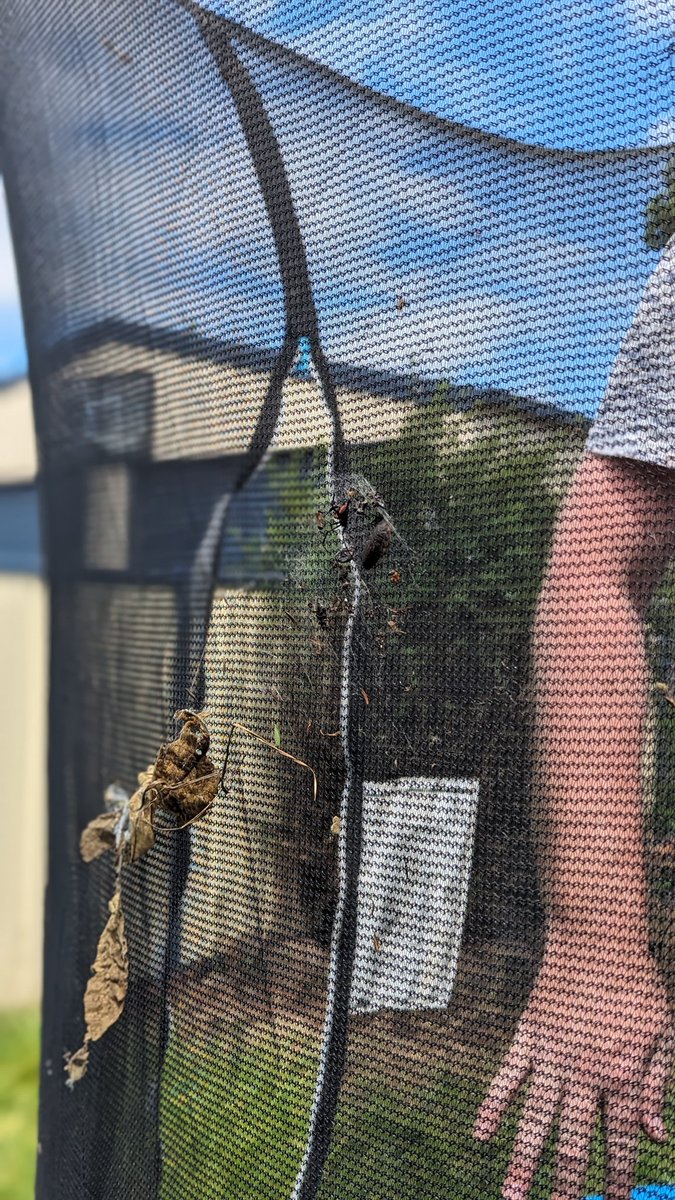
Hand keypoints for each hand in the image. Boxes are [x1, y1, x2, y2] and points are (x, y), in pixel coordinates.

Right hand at [473, 926, 671, 1199]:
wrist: (595, 935)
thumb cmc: (635, 982)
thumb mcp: (661, 1032)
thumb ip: (657, 1084)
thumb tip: (657, 1135)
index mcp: (622, 1074)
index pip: (620, 1141)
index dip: (616, 1178)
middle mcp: (584, 1072)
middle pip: (574, 1141)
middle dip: (567, 1184)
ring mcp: (551, 1055)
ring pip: (535, 1118)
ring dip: (524, 1161)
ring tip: (512, 1197)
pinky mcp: (528, 1035)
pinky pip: (507, 1077)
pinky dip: (493, 1106)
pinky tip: (481, 1135)